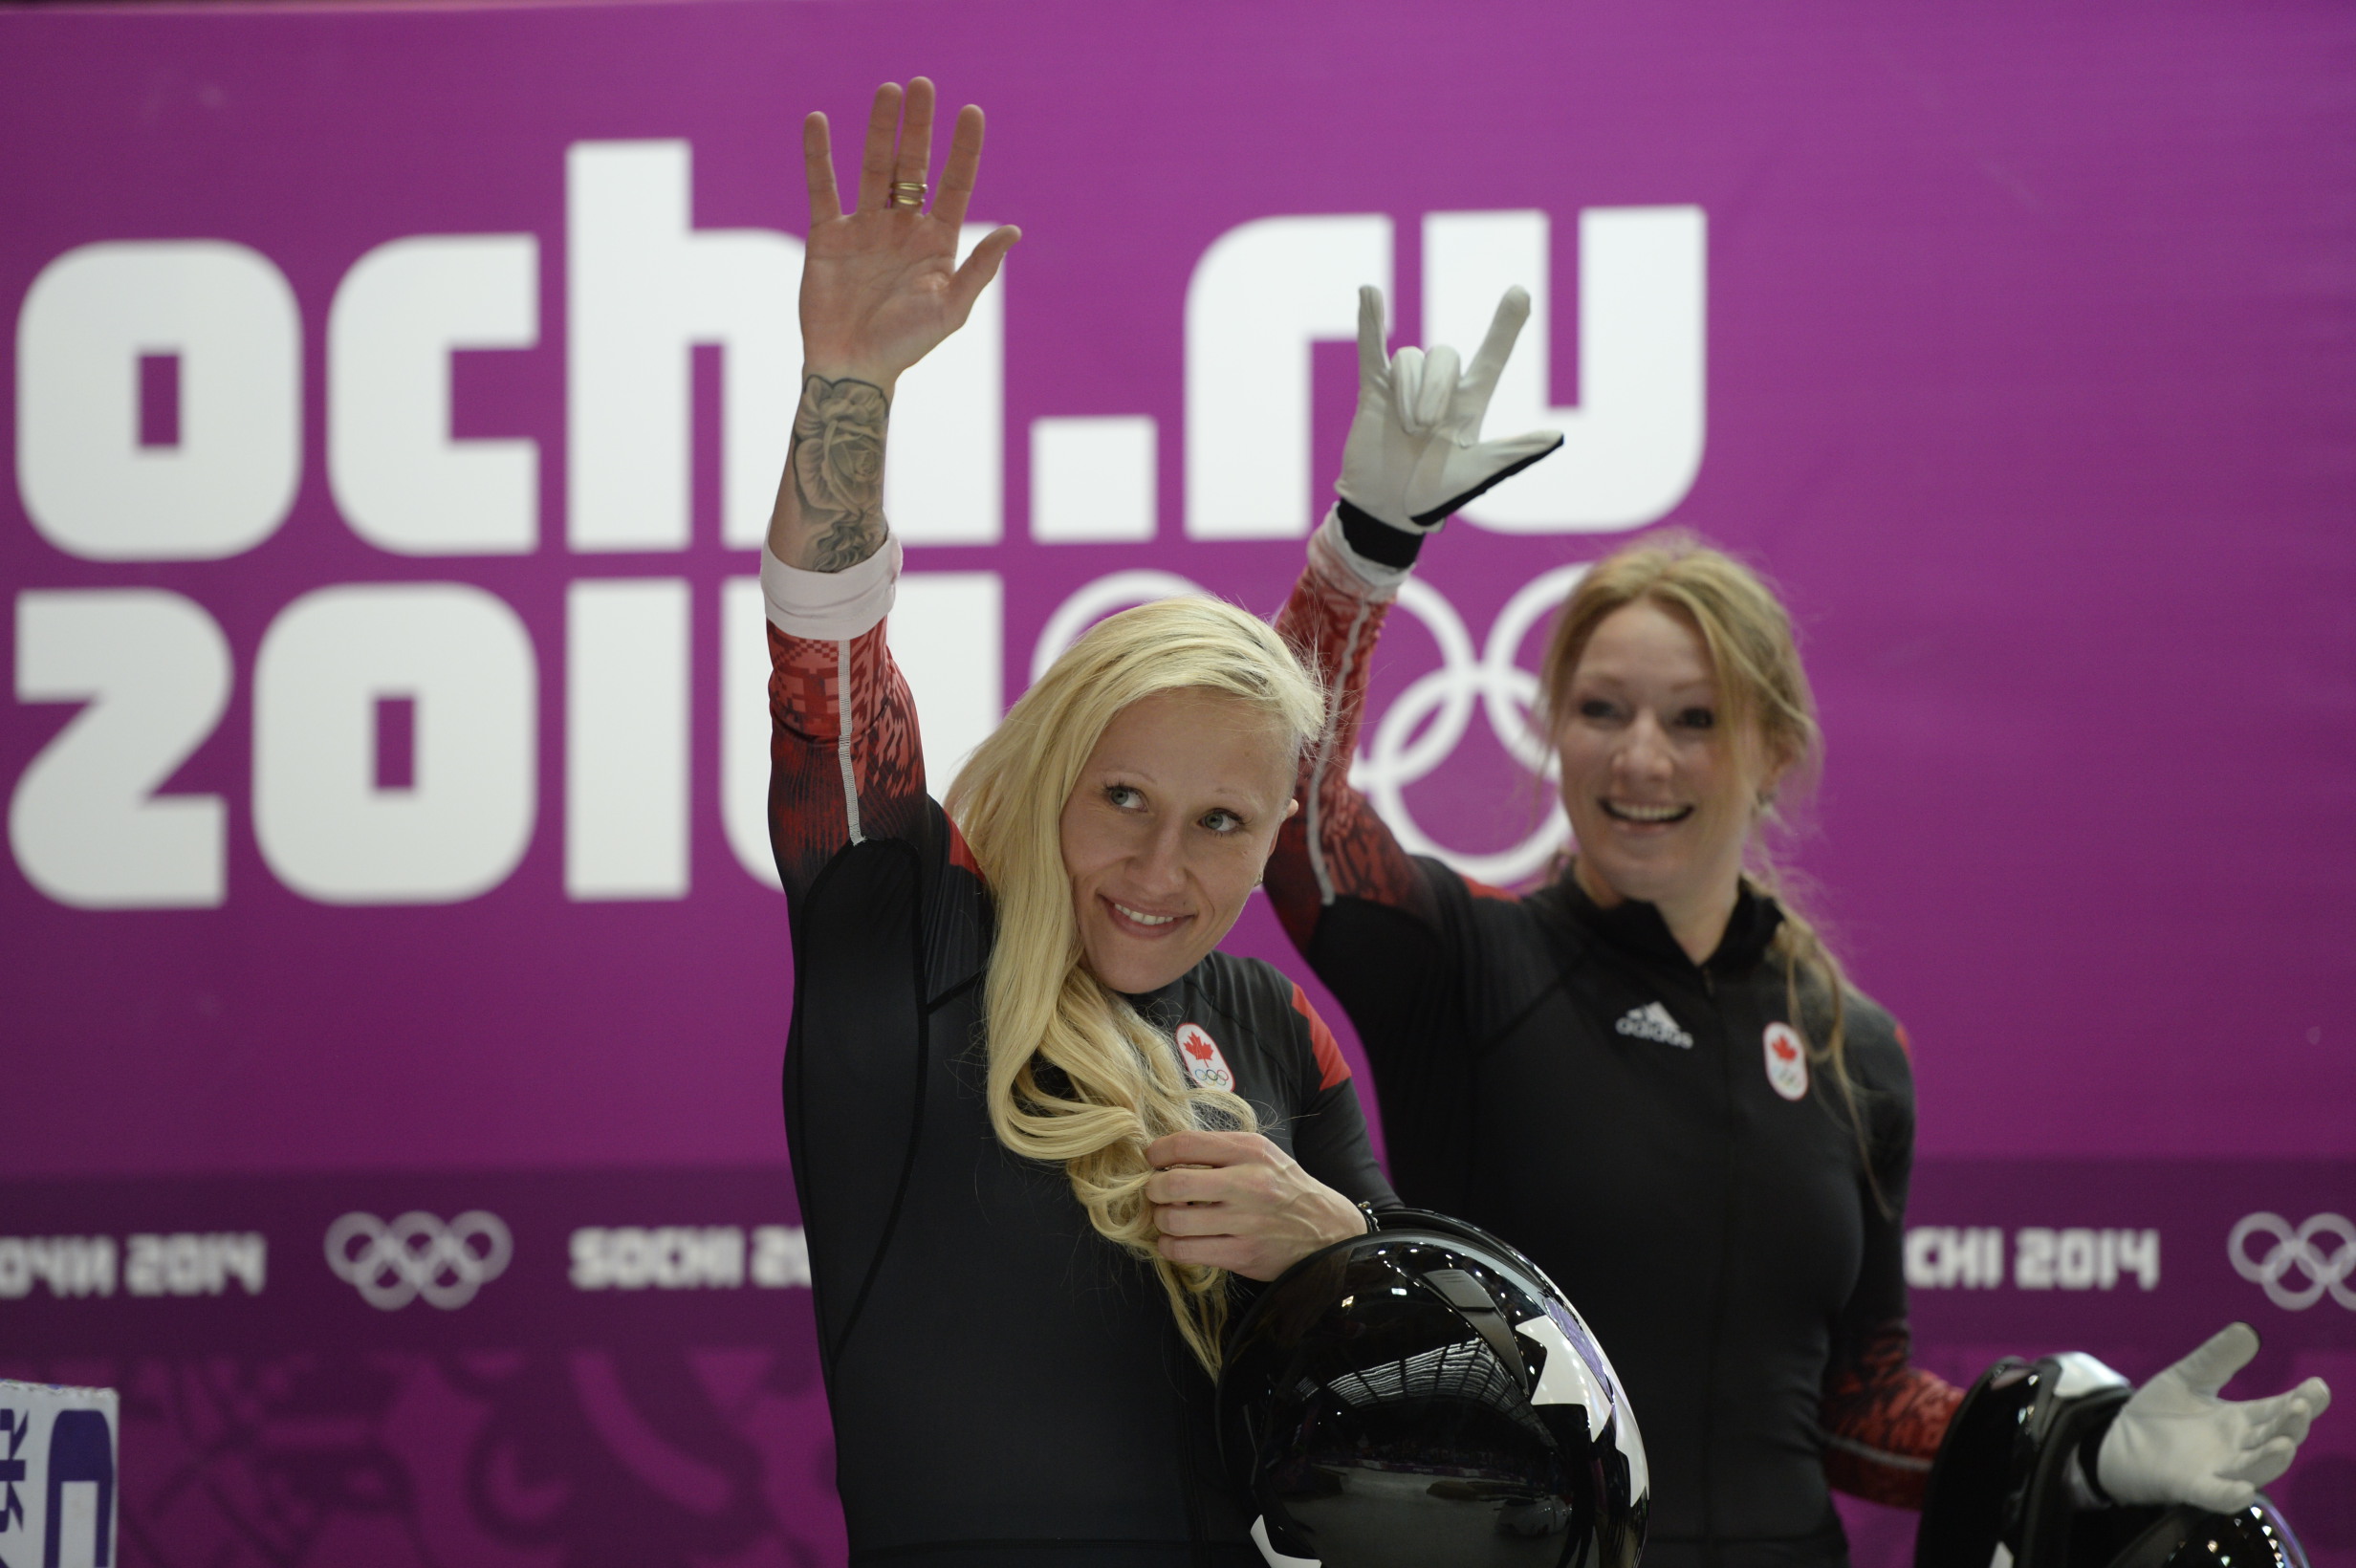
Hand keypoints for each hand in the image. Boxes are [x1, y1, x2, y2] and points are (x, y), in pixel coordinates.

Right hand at [798, 79, 1019, 391]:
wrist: (852, 367)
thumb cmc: (906, 345)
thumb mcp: (951, 308)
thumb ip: (979, 268)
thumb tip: (1014, 229)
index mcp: (937, 242)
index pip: (955, 184)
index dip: (964, 150)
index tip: (971, 112)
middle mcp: (903, 228)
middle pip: (914, 166)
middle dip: (919, 127)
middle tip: (922, 85)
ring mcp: (865, 228)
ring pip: (873, 168)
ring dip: (881, 130)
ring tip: (888, 90)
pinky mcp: (828, 235)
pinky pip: (822, 187)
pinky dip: (818, 155)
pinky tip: (818, 121)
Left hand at [1145, 1130, 1366, 1281]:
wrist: (1327, 1231)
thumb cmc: (1284, 1188)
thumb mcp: (1262, 1154)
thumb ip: (1220, 1150)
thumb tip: (1167, 1153)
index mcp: (1249, 1150)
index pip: (1185, 1144)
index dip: (1157, 1152)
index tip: (1152, 1160)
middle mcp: (1248, 1183)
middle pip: (1174, 1184)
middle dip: (1154, 1189)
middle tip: (1157, 1192)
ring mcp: (1245, 1222)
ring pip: (1175, 1221)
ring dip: (1161, 1220)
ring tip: (1168, 1218)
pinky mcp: (1243, 1254)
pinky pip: (1186, 1251)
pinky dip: (1170, 1246)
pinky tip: (1175, 1241)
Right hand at [1335, 284, 1562, 533]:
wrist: (1389, 510)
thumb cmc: (1437, 495)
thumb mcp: (1479, 472)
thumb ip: (1513, 450)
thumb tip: (1556, 438)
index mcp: (1470, 403)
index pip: (1492, 356)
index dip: (1506, 326)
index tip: (1520, 292)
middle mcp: (1440, 389)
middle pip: (1443, 354)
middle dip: (1433, 389)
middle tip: (1424, 429)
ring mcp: (1405, 387)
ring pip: (1409, 358)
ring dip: (1408, 392)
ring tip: (1405, 430)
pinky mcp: (1373, 391)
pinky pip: (1372, 349)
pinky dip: (1369, 321)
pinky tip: (1369, 292)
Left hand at [2098, 1322, 2330, 1510]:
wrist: (2119, 1442)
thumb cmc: (2162, 1414)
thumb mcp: (2188, 1378)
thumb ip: (2216, 1358)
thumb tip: (2248, 1331)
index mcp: (2240, 1420)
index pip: (2278, 1410)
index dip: (2301, 1401)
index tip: (2317, 1387)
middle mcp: (2237, 1447)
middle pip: (2273, 1438)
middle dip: (2291, 1425)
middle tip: (2302, 1407)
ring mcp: (2217, 1469)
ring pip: (2254, 1468)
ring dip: (2271, 1459)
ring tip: (2286, 1444)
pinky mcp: (2190, 1485)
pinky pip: (2215, 1495)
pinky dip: (2230, 1494)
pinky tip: (2243, 1490)